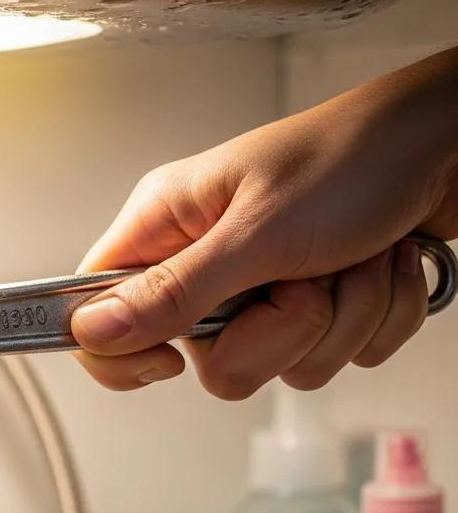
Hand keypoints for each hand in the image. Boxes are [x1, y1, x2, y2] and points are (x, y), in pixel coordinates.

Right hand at [72, 48, 457, 398]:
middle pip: (205, 359)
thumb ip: (172, 293)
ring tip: (351, 260)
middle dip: (274, 331)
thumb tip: (91, 333)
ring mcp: (259, 289)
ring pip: (273, 366)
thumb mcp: (257, 231)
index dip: (121, 351)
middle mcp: (206, 263)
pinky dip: (369, 321)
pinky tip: (378, 267)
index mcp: (168, 227)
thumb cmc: (356, 158)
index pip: (96, 311)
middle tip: (300, 277)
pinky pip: (326, 359)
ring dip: (335, 322)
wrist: (453, 146)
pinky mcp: (310, 307)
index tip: (170, 357)